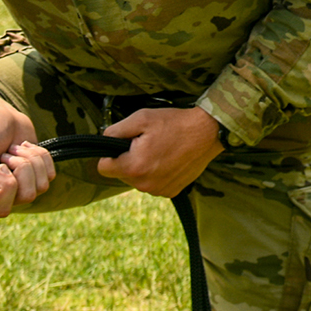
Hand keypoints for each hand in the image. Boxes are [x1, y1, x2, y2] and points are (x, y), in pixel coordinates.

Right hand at [0, 88, 53, 217]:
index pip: (1, 209)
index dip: (7, 185)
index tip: (0, 165)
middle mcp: (0, 196)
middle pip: (27, 197)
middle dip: (22, 168)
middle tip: (8, 154)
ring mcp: (20, 188)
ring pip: (41, 186)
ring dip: (30, 160)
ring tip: (15, 149)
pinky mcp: (36, 176)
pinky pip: (50, 175)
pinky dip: (40, 156)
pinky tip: (25, 147)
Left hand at [98, 103, 225, 195]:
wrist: (207, 132)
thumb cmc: (174, 123)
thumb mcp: (141, 118)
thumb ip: (115, 131)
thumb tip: (103, 140)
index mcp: (133, 167)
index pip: (103, 168)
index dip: (108, 154)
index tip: (122, 145)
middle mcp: (144, 184)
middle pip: (122, 174)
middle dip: (129, 160)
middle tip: (146, 143)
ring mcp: (159, 190)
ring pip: (138, 180)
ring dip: (144, 168)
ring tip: (160, 150)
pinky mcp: (171, 192)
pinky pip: (154, 184)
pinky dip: (158, 174)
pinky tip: (169, 160)